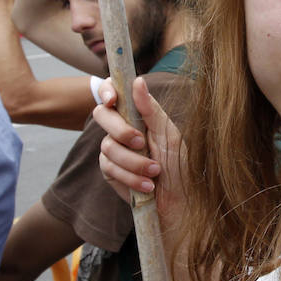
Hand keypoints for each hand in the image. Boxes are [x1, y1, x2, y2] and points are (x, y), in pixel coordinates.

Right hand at [96, 76, 184, 220]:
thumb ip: (151, 109)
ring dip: (134, 161)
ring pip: (107, 145)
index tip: (113, 99)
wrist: (178, 200)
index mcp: (136, 114)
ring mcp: (113, 149)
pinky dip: (131, 177)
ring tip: (155, 171)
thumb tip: (138, 80)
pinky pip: (110, 167)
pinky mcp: (110, 171)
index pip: (112, 92)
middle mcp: (121, 128)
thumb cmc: (178, 164)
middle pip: (102, 115)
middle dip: (121, 130)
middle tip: (142, 143)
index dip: (106, 90)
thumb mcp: (169, 134)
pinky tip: (147, 185)